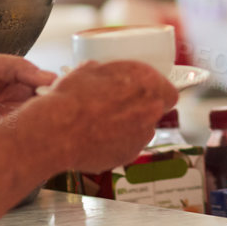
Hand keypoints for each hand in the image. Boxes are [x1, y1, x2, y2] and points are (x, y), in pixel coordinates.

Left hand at [0, 48, 52, 142]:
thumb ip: (15, 66)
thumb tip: (45, 75)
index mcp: (11, 81)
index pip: (42, 83)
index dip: (55, 84)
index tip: (65, 83)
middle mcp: (11, 102)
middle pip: (42, 104)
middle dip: (53, 102)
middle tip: (61, 98)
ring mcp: (2, 121)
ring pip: (31, 121)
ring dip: (41, 118)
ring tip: (50, 110)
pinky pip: (13, 136)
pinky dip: (24, 132)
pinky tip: (31, 124)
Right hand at [29, 59, 178, 173]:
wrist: (58, 131)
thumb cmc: (71, 99)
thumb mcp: (87, 71)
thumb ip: (105, 73)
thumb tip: (100, 73)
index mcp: (146, 82)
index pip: (168, 90)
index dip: (157, 91)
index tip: (146, 92)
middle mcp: (150, 109)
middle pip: (155, 110)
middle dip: (140, 108)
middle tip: (120, 107)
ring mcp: (142, 135)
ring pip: (142, 130)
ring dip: (129, 126)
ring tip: (103, 124)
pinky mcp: (129, 155)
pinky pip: (128, 146)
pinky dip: (118, 143)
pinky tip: (99, 138)